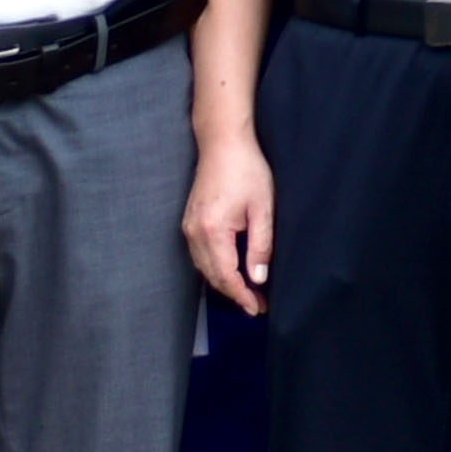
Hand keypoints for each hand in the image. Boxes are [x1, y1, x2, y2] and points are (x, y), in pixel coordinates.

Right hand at [183, 130, 274, 315]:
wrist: (223, 143)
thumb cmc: (247, 170)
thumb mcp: (262, 208)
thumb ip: (260, 245)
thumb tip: (258, 278)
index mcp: (213, 230)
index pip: (226, 275)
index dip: (242, 296)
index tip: (257, 308)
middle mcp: (194, 233)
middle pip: (212, 276)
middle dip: (234, 293)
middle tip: (257, 305)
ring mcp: (188, 227)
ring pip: (204, 267)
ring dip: (224, 282)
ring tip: (247, 292)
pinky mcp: (189, 222)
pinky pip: (199, 255)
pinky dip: (215, 268)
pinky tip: (231, 270)